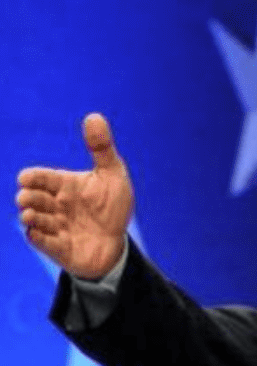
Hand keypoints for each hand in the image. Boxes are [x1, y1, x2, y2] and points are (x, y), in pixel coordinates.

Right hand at [15, 113, 132, 279]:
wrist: (118, 242)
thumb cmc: (112, 206)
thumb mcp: (112, 175)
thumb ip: (101, 148)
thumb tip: (94, 116)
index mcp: (62, 185)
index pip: (38, 177)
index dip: (31, 177)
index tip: (27, 179)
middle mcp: (54, 205)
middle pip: (31, 197)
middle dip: (27, 197)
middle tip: (27, 198)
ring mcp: (54, 226)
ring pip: (33, 220)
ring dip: (30, 217)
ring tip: (30, 215)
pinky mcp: (57, 247)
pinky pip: (41, 242)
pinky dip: (37, 238)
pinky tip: (35, 233)